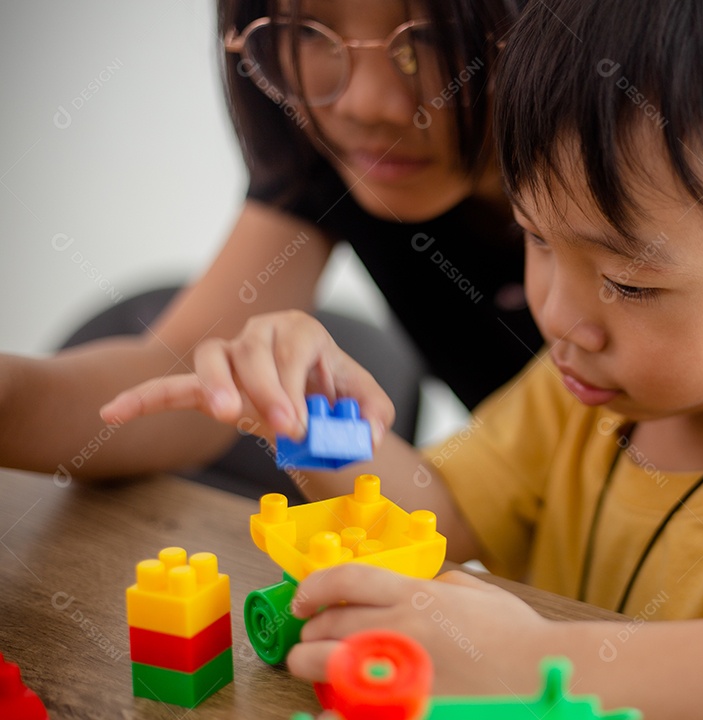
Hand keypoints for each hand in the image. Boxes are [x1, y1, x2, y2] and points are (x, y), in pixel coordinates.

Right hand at [98, 310, 393, 445]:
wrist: (311, 394)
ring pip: (212, 356)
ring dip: (216, 384)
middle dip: (267, 390)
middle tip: (285, 429)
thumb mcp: (364, 400)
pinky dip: (143, 399)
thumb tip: (367, 439)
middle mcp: (261, 333)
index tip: (301, 425)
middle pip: (253, 350)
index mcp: (301, 331)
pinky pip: (172, 387)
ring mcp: (230, 355)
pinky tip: (112, 415)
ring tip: (226, 415)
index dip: (295, 385)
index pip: (293, 348)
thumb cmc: (335, 392)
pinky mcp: (207, 382)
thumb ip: (375, 414)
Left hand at [288, 564, 550, 694]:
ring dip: (311, 664)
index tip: (304, 599)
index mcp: (417, 596)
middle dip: (311, 631)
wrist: (538, 677)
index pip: (345, 579)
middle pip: (326, 624)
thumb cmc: (519, 638)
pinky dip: (334, 705)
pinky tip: (340, 705)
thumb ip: (444, 585)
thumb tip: (424, 586)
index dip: (315, 586)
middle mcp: (398, 628)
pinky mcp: (396, 706)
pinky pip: (343, 708)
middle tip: (312, 637)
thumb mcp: (481, 594)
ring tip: (317, 669)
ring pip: (323, 664)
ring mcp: (394, 671)